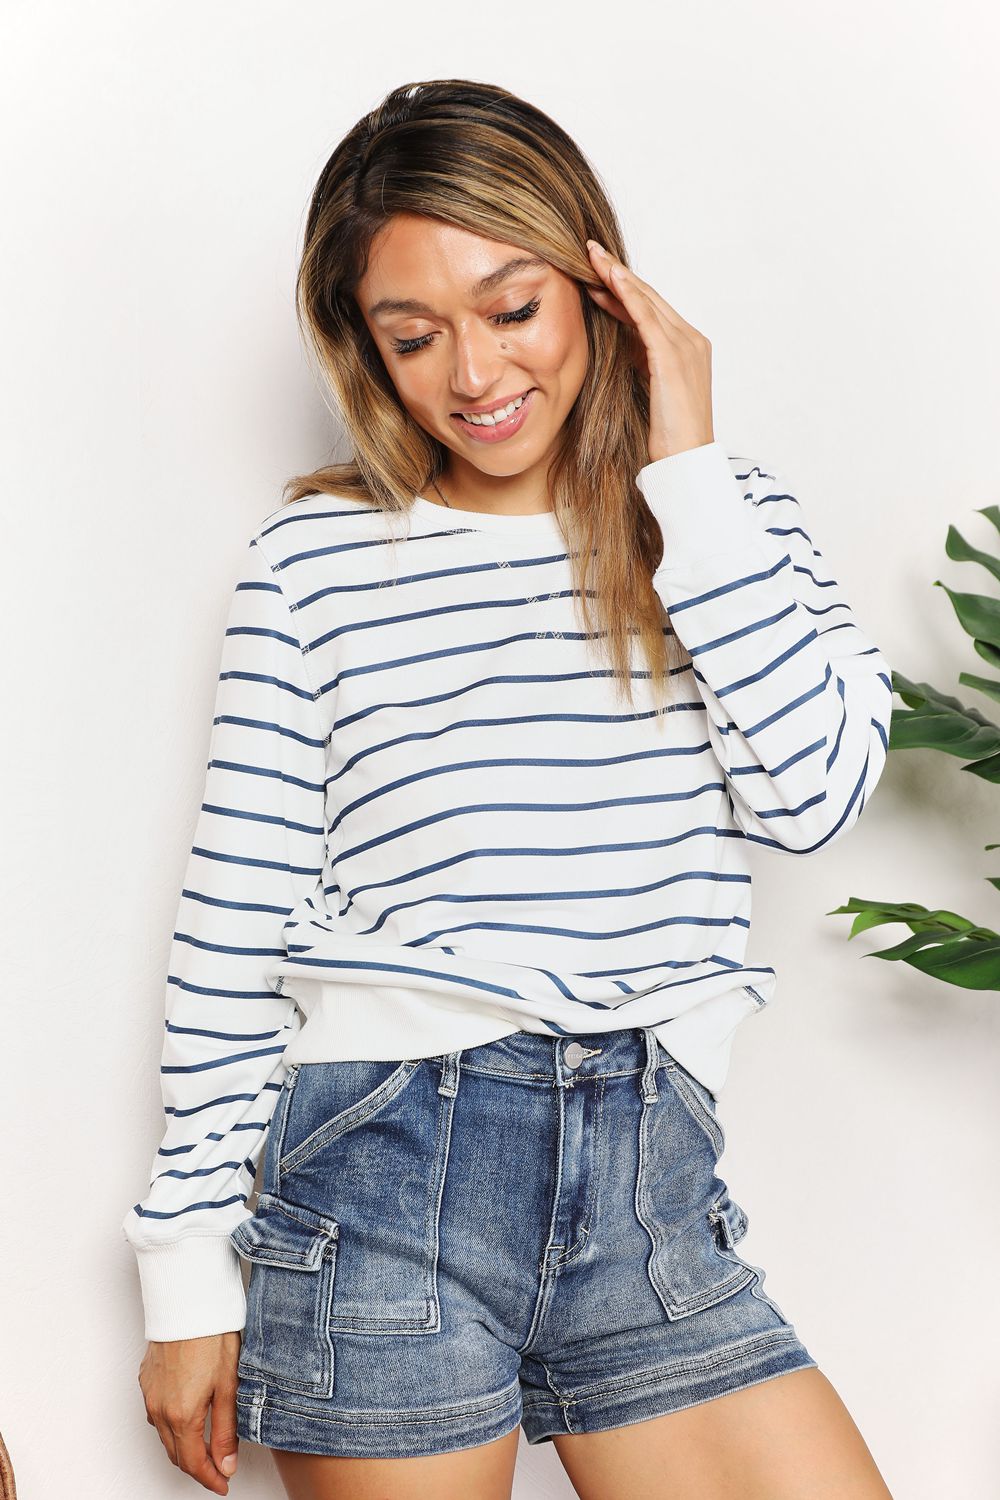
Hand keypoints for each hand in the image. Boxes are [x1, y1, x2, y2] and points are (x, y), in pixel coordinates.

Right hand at [139, 1332, 241, 1493]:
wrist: (187, 1300)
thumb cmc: (210, 1336)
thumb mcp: (228, 1385)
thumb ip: (225, 1430)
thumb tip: (226, 1464)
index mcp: (181, 1415)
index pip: (193, 1463)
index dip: (210, 1478)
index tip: (224, 1484)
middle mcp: (159, 1409)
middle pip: (176, 1453)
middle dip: (197, 1467)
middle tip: (219, 1470)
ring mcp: (150, 1394)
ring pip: (164, 1436)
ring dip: (183, 1448)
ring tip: (206, 1448)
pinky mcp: (147, 1380)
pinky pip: (157, 1414)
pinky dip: (172, 1426)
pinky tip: (187, 1419)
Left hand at [585, 239, 714, 463]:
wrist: (685, 462)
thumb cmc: (668, 436)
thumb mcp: (650, 389)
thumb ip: (640, 361)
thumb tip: (620, 343)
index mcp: (687, 348)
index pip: (650, 310)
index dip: (622, 289)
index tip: (596, 273)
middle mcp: (691, 341)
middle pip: (648, 297)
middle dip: (617, 273)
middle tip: (590, 250)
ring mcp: (685, 347)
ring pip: (647, 301)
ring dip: (618, 275)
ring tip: (592, 255)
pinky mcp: (673, 357)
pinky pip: (647, 318)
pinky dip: (628, 295)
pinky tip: (609, 279)